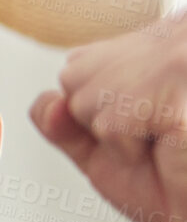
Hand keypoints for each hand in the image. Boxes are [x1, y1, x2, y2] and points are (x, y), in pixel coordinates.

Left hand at [31, 14, 186, 221]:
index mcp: (151, 45)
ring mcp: (170, 56)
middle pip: (72, 78)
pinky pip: (108, 123)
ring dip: (117, 139)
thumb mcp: (102, 151)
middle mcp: (164, 40)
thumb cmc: (171, 181)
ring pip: (84, 101)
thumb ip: (65, 124)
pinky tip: (168, 147)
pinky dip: (128, 150)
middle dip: (100, 122)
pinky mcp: (173, 81)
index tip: (140, 126)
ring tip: (163, 143)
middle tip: (152, 139)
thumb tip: (47, 102)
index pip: (78, 68)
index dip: (96, 112)